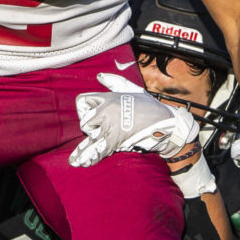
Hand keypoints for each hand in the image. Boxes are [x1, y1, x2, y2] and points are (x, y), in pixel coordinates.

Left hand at [69, 72, 197, 167]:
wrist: (165, 123)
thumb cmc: (149, 106)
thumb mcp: (132, 89)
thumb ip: (114, 82)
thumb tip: (99, 76)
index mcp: (108, 98)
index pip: (82, 102)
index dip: (84, 109)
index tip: (90, 115)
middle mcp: (106, 111)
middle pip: (85, 122)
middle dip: (90, 128)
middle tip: (100, 131)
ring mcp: (110, 126)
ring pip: (89, 138)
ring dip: (82, 151)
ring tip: (74, 160)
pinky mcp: (115, 141)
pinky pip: (98, 150)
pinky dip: (91, 159)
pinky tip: (81, 163)